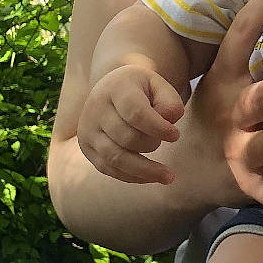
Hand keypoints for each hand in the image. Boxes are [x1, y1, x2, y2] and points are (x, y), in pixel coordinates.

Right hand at [76, 65, 183, 184]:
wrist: (114, 89)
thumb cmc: (142, 90)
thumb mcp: (160, 86)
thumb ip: (170, 102)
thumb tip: (168, 122)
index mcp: (115, 88)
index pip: (135, 113)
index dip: (158, 128)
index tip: (175, 136)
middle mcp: (96, 108)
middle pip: (126, 138)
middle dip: (151, 144)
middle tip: (165, 140)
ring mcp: (87, 130)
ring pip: (115, 158)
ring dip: (145, 170)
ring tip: (168, 176)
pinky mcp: (87, 147)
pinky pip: (108, 169)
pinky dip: (132, 176)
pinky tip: (151, 176)